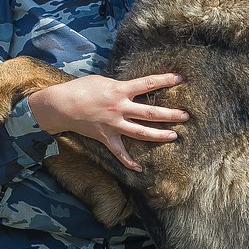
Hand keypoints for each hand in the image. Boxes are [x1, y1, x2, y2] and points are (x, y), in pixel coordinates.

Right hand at [28, 72, 187, 169]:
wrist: (61, 105)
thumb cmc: (80, 88)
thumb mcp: (103, 80)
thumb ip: (120, 85)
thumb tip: (132, 87)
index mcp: (120, 90)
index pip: (147, 83)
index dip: (165, 80)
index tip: (180, 79)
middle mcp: (120, 108)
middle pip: (151, 112)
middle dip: (170, 114)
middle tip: (186, 116)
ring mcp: (114, 124)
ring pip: (141, 132)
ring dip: (159, 135)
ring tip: (174, 136)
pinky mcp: (106, 137)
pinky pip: (119, 152)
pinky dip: (129, 161)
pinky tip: (140, 168)